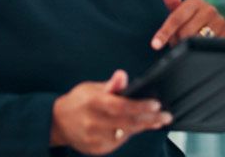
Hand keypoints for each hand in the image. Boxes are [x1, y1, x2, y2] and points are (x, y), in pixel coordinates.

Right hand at [50, 70, 171, 154]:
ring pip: (125, 134)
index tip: (156, 104)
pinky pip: (119, 143)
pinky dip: (130, 134)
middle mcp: (93, 122)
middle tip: (166, 116)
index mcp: (93, 103)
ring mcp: (94, 138)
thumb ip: (111, 85)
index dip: (140, 106)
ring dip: (143, 127)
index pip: (120, 106)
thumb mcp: (92, 88)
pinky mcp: (96, 149)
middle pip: (127, 123)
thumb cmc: (78, 101)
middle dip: (150, 119)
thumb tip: (122, 75)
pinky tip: (140, 127)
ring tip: (157, 120)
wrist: (57, 122)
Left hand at [150, 0, 224, 49]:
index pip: (176, 18)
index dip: (164, 32)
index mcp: (196, 1)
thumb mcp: (180, 12)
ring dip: (188, 48)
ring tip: (189, 44)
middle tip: (178, 42)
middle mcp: (210, 9)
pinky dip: (200, 52)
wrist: (214, 30)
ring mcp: (221, 23)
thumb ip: (172, 0)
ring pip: (195, 42)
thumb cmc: (191, 20)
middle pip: (184, 33)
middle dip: (177, 41)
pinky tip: (199, 48)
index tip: (155, 45)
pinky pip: (207, 49)